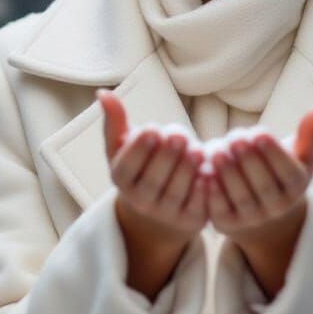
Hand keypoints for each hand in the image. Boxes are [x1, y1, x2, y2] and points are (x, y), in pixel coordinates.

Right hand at [98, 89, 207, 246]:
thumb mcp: (124, 145)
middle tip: (179, 135)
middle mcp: (141, 201)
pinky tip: (209, 171)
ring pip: (177, 193)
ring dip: (188, 170)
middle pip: (153, 181)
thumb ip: (115, 121)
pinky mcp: (191, 220)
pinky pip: (198, 206)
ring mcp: (166, 213)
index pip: (126, 168)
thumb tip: (103, 93)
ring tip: (198, 149)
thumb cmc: (141, 166)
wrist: (160, 206)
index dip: (138, 150)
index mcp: (122, 180)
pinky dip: (204, 190)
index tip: (152, 128)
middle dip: (167, 157)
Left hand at [204, 102, 312, 246]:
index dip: (273, 153)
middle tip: (235, 137)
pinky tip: (205, 172)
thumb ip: (309, 131)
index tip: (258, 132)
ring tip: (217, 150)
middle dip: (248, 160)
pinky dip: (212, 194)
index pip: (287, 172)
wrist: (264, 214)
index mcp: (296, 188)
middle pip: (263, 185)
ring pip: (241, 198)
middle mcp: (277, 208)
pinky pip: (220, 211)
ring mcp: (252, 219)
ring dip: (228, 174)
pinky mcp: (227, 225)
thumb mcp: (300, 155)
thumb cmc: (281, 173)